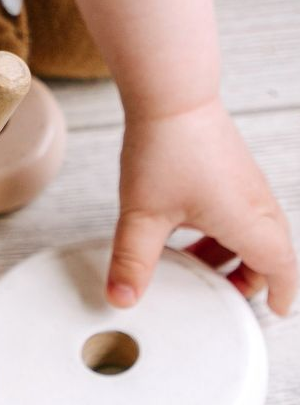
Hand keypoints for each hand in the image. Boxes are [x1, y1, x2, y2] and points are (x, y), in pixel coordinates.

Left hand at [106, 97, 297, 316]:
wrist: (172, 94)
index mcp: (247, 221)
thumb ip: (132, 261)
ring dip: (234, 252)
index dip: (281, 293)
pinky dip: (225, 228)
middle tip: (223, 293)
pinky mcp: (233, 166)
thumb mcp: (143, 214)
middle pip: (271, 251)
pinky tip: (187, 228)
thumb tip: (122, 298)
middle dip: (251, 277)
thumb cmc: (167, 147)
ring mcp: (246, 181)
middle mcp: (256, 202)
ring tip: (197, 263)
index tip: (274, 311)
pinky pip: (242, 208)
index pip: (281, 268)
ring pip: (255, 229)